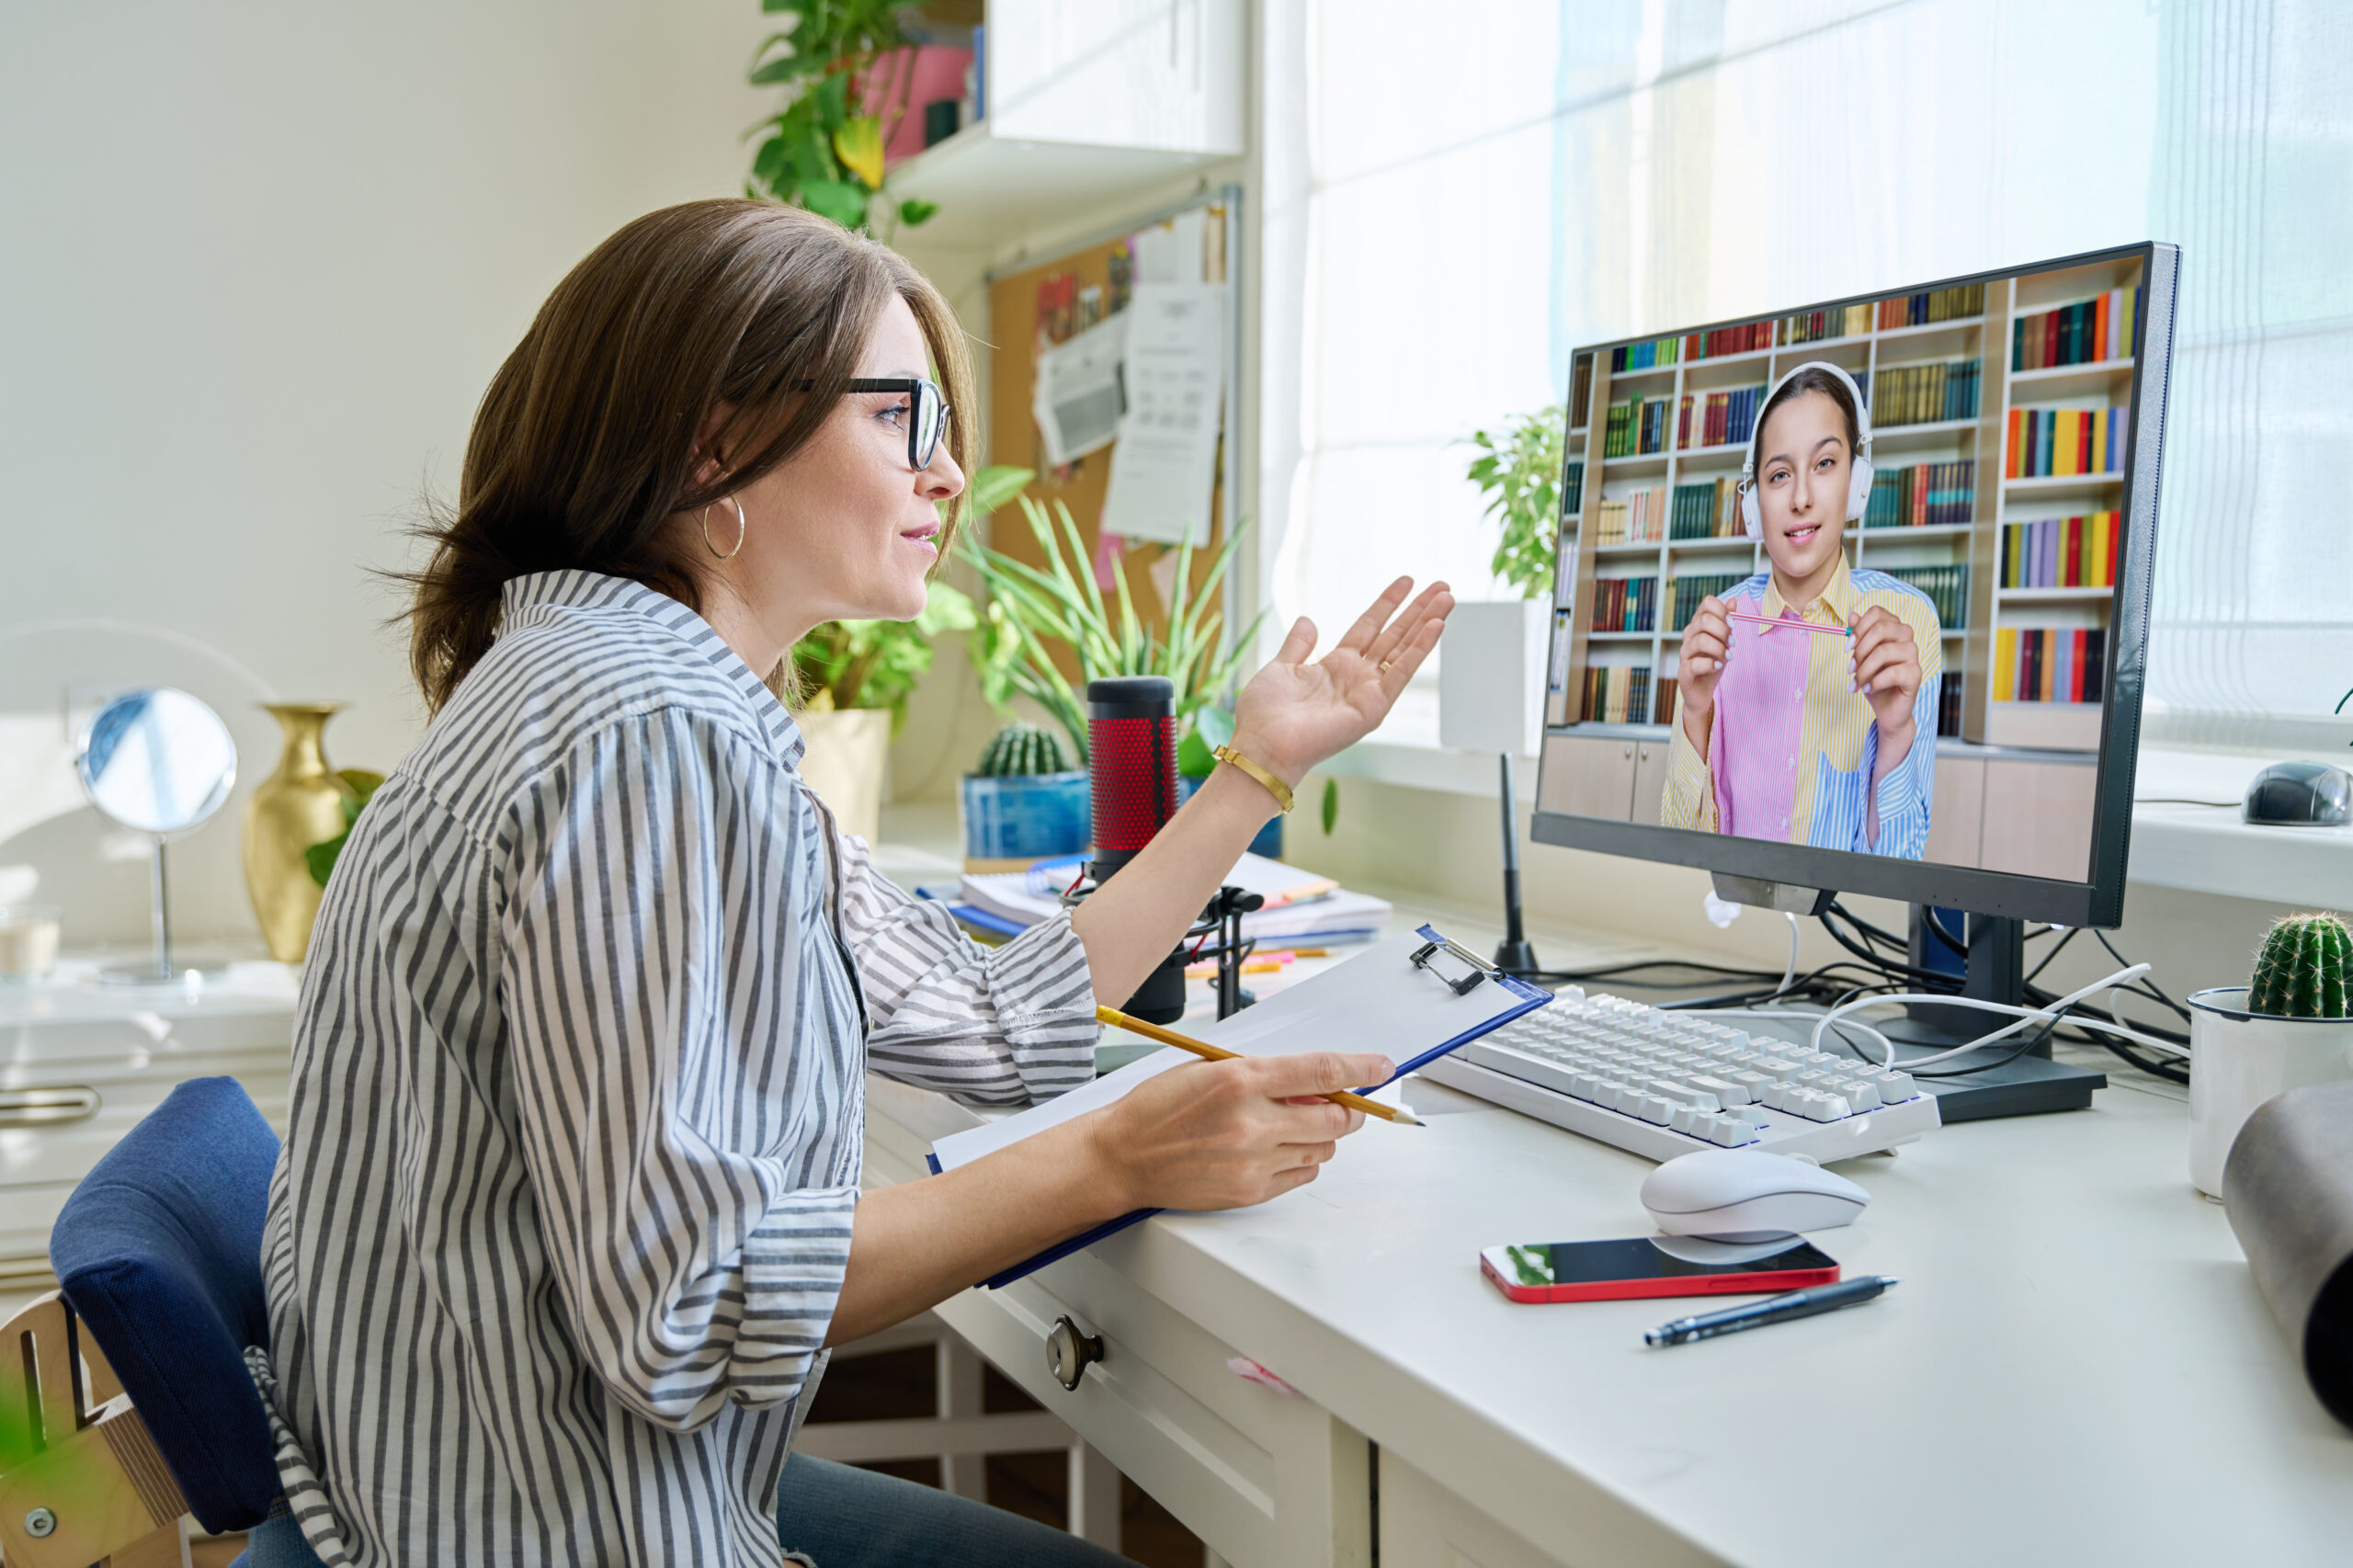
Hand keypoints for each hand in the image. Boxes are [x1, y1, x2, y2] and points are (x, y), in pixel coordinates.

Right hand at [1084, 1051, 1396, 1212]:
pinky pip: (1302, 1176)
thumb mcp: (1210, 1070)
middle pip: (1335, 1116)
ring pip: (1323, 1148)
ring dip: (1321, 1135)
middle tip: (1344, 1102)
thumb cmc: (1158, 1108)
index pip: (1321, 1070)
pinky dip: (1302, 1161)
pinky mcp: (1250, 1192)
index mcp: (1241, 1081)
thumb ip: (1264, 1074)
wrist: (1123, 1156)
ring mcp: (1253, 1162)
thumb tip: (1315, 1081)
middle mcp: (1252, 1123)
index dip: (1360, 1068)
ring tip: (1290, 1126)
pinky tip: (1276, 1149)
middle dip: (1348, 1108)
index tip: (1381, 1068)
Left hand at [1228, 579, 1452, 786]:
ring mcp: (1368, 692)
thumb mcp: (1281, 668)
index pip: (1369, 627)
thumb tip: (1307, 620)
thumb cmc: (1264, 715)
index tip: (1406, 581)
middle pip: (1394, 635)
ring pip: (1404, 650)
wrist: (1262, 745)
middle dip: (1418, 610)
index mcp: (1335, 667)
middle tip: (1442, 586)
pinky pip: (1401, 672)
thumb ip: (1298, 645)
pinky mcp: (1374, 707)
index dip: (1388, 604)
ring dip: (1427, 623)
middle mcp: (1356, 678)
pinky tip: (1436, 626)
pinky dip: (1420, 649)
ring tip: (1448, 598)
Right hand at [1675, 595, 1730, 750]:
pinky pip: (1694, 664)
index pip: (1707, 604)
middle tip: (1732, 644)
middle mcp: (1688, 636)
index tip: (1732, 624)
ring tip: (1728, 658)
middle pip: (1704, 620)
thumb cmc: (1713, 664)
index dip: (1722, 610)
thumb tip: (1733, 600)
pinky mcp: (1683, 672)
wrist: (1703, 692)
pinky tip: (1718, 666)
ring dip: (1719, 649)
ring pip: (1700, 640)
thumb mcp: (1724, 641)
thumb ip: (1727, 622)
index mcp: (1698, 625)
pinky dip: (1710, 664)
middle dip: (1723, 631)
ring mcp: (1684, 654)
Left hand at [1849, 606, 1921, 740]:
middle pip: (1881, 628)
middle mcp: (1906, 637)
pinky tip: (1869, 689)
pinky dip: (1875, 682)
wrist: (1887, 708)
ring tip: (1857, 683)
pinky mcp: (1916, 674)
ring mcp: (1913, 655)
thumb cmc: (1874, 680)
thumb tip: (1851, 614)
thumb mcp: (1861, 657)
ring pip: (1884, 652)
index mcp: (1893, 628)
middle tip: (1850, 668)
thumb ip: (1859, 635)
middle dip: (1860, 650)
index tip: (1847, 647)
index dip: (1859, 627)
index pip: (1877, 612)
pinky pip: (1892, 672)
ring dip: (1864, 670)